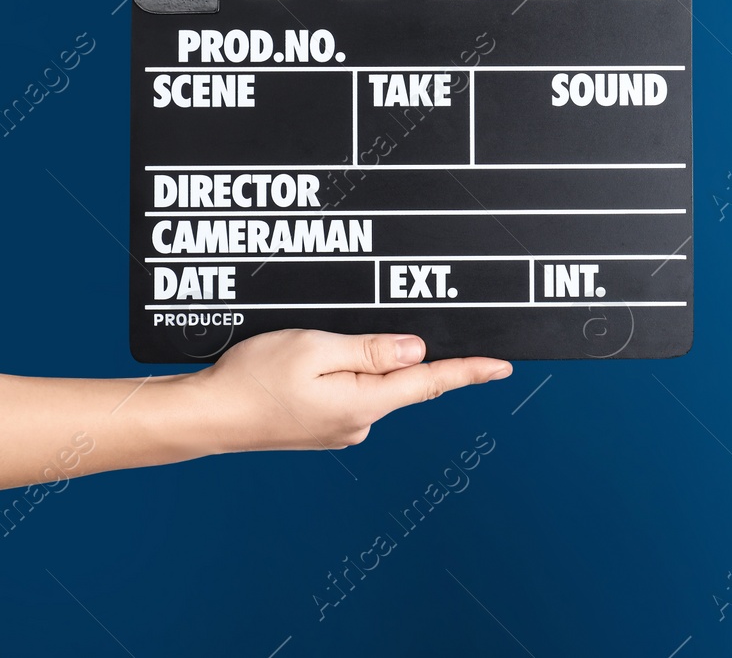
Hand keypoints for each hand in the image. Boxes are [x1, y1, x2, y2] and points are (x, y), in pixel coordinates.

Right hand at [183, 329, 510, 452]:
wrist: (204, 416)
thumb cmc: (251, 379)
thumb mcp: (316, 348)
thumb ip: (371, 350)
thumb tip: (417, 350)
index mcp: (364, 403)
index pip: (431, 382)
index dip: (470, 371)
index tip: (504, 365)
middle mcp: (359, 423)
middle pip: (403, 380)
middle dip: (403, 352)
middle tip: (382, 326)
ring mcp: (340, 429)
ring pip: (372, 385)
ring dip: (364, 362)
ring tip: (320, 344)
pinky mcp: (322, 427)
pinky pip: (350, 393)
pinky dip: (345, 373)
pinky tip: (315, 361)